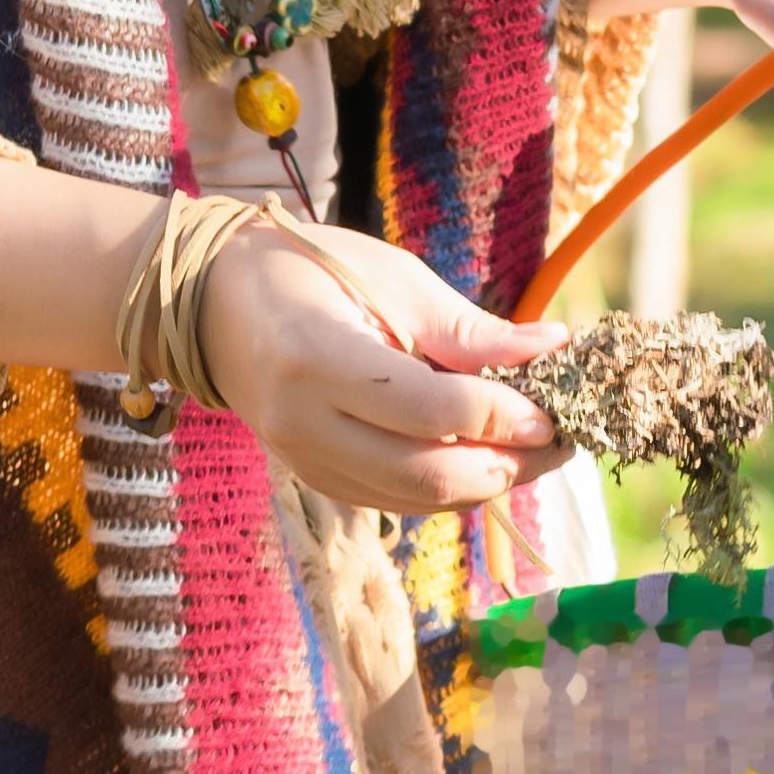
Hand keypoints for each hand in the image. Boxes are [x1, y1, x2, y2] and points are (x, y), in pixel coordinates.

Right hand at [198, 219, 558, 512]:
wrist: (216, 305)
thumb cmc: (311, 272)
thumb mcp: (393, 279)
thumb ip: (469, 329)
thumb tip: (551, 348)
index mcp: (317, 357)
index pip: (430, 410)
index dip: (500, 416)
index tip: (550, 409)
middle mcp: (303, 422)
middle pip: (426, 474)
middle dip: (506, 464)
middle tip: (556, 441)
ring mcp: (303, 460)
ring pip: (416, 500)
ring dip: (486, 484)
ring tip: (534, 453)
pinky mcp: (313, 478)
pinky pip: (395, 501)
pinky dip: (449, 489)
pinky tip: (486, 459)